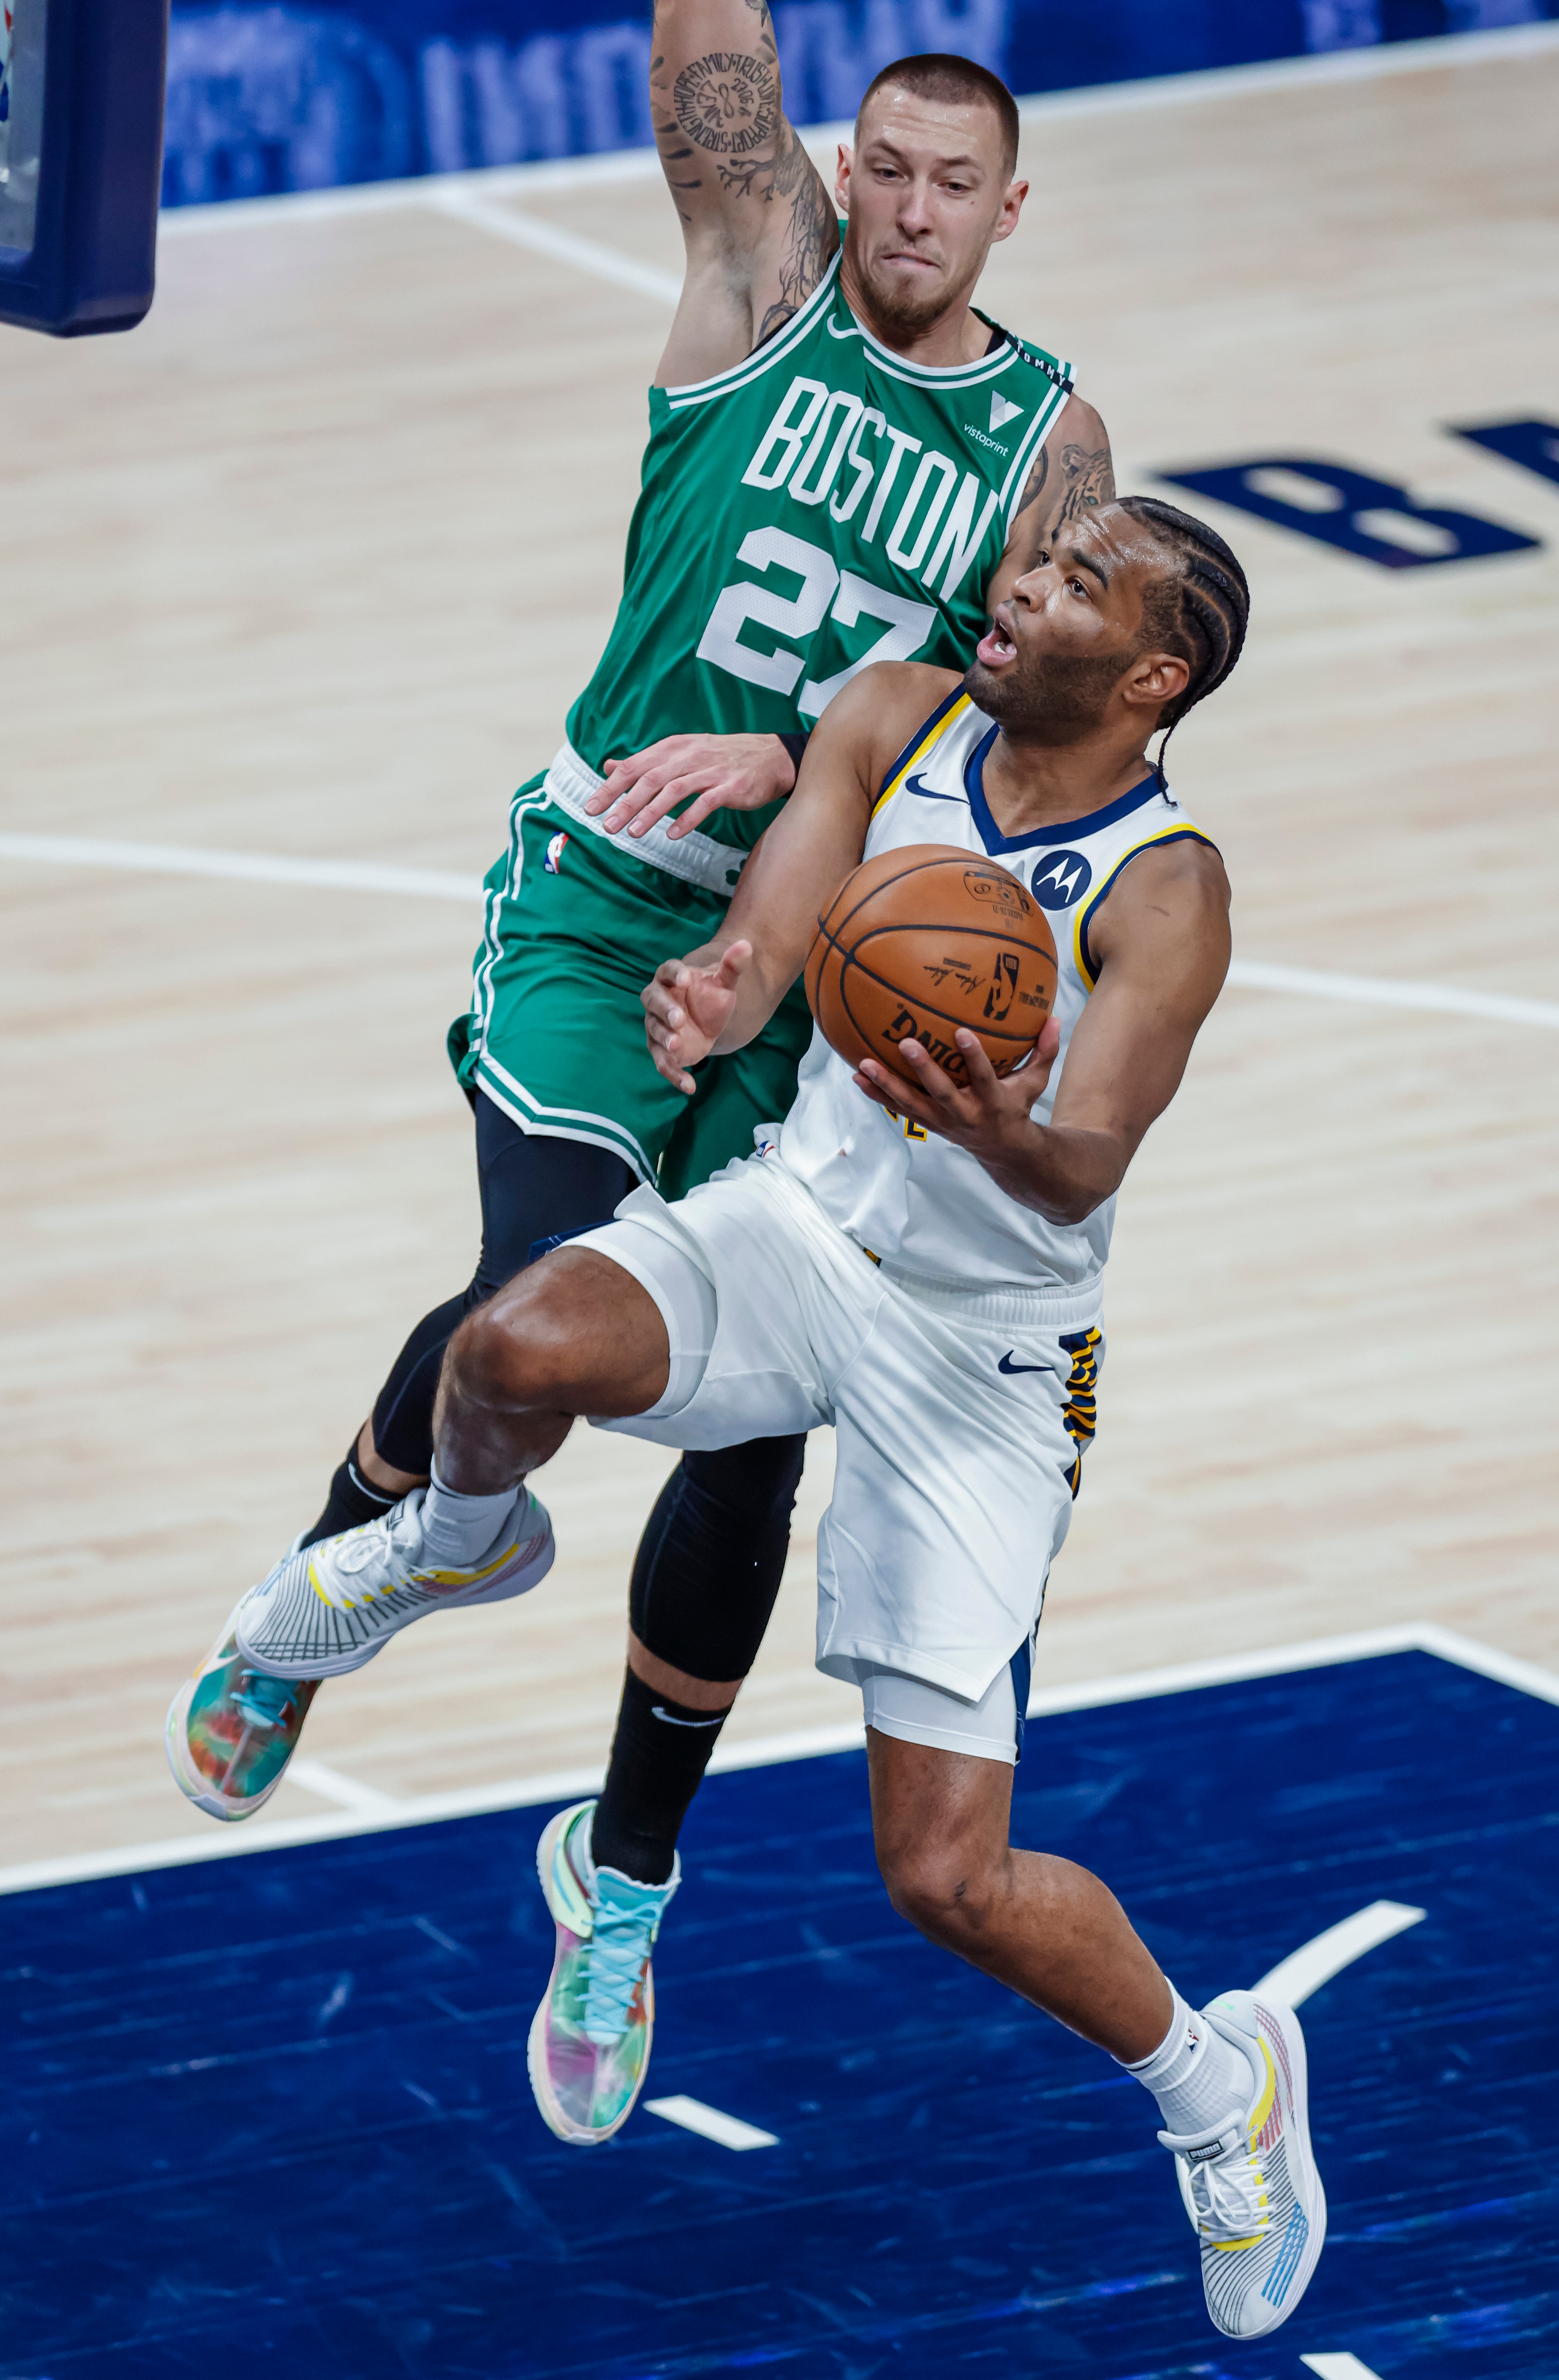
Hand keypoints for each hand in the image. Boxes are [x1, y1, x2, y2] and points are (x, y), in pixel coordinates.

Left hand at [586, 734, 796, 840]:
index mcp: (673, 747)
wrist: (771, 757)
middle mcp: (689, 755)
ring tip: (633, 832)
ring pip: (674, 790)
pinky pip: (706, 803)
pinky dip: (688, 819)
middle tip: (606, 825)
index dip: (610, 787)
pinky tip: (672, 834)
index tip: (591, 808)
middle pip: (650, 779)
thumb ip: (647, 762)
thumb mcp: (682, 753)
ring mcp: (711, 771)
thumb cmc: (722, 758)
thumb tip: (611, 766)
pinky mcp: (731, 786)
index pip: (634, 766)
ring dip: (651, 812)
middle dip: (625, 803)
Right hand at [642, 942, 752, 1092]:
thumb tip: (747, 945)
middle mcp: (658, 1001)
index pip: (666, 971)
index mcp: (670, 979)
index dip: (674, 974)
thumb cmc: (711, 995)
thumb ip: (732, 965)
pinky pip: (663, 1062)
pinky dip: (674, 1074)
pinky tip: (689, 1086)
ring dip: (665, 1039)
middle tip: (679, 1019)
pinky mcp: (663, 1050)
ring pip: (654, 1032)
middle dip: (664, 1010)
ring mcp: (658, 1026)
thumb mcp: (724, 982)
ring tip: (678, 1047)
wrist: (708, 1018)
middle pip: (653, 1002)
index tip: (685, 979)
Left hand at [854, 1016, 1062, 1162]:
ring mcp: (942, 1122)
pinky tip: (857, 1077)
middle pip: (941, 1093)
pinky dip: (878, 1094)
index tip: (963, 1032)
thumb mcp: (1035, 1083)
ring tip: (864, 1064)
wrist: (1003, 1150)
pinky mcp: (927, 1123)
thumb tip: (1055, 1018)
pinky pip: (898, 1108)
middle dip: (924, 1070)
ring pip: (911, 1104)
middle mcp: (965, 1114)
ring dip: (887, 1085)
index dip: (974, 1057)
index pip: (983, 1077)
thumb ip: (1045, 1052)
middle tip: (906, 1043)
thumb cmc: (1017, 1106)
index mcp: (992, 1101)